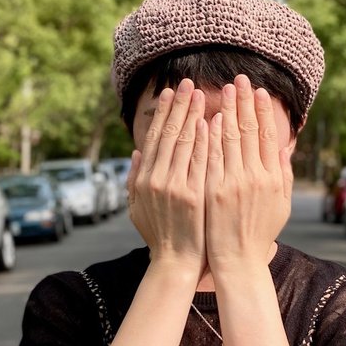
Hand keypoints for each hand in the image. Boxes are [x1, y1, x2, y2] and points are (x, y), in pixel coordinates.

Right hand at [127, 79, 208, 276]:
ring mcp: (176, 187)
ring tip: (201, 93)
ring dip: (193, 115)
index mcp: (144, 178)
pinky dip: (205, 140)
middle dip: (180, 106)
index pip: (156, 137)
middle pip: (170, 133)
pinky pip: (201, 161)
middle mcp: (157, 179)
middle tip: (188, 83)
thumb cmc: (158, 234)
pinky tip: (210, 121)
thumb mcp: (137, 207)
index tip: (171, 92)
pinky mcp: (194, 196)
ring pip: (185, 142)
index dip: (164, 113)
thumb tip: (137, 151)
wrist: (175, 263)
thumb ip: (135, 178)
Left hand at [205, 74, 293, 272]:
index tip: (259, 92)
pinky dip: (212, 135)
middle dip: (245, 102)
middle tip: (240, 79)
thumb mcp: (281, 205)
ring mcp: (234, 183)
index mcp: (274, 178)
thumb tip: (283, 150)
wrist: (238, 260)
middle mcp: (256, 177)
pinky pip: (212, 156)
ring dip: (228, 110)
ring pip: (231, 138)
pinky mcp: (214, 189)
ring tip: (225, 89)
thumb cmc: (259, 232)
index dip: (264, 112)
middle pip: (250, 131)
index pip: (268, 136)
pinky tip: (211, 117)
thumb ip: (283, 175)